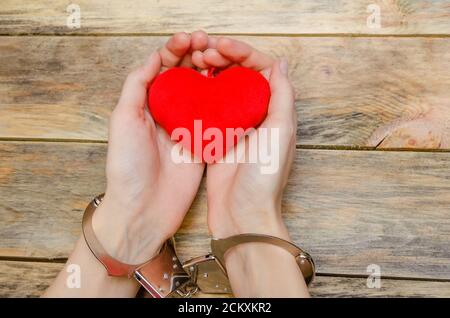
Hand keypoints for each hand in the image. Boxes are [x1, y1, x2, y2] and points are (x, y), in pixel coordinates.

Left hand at [92, 32, 209, 263]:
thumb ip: (137, 85)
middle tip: (209, 44)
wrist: (143, 210)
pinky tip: (231, 86)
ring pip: (202, 92)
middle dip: (196, 55)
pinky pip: (215, 116)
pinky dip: (223, 100)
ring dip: (211, 73)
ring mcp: (187, 127)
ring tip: (220, 59)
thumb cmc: (127, 167)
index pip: (163, 67)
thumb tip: (154, 56)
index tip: (189, 39)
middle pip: (185, 75)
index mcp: (146, 104)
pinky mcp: (202, 143)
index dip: (175, 49)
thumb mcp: (123, 120)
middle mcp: (167, 112)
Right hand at [194, 37, 296, 239]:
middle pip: (238, 74)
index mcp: (274, 109)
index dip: (242, 52)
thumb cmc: (264, 177)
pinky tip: (187, 85)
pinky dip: (198, 93)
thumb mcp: (281, 132)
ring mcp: (234, 125)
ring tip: (194, 62)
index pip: (260, 68)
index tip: (222, 46)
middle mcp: (255, 114)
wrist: (242, 213)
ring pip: (221, 88)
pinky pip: (207, 108)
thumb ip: (283, 95)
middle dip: (223, 57)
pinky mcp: (215, 137)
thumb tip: (280, 63)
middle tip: (204, 52)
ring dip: (209, 71)